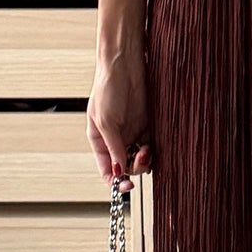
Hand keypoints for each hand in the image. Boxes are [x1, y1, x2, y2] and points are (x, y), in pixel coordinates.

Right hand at [88, 55, 153, 194]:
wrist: (124, 66)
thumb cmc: (107, 89)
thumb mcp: (106, 122)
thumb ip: (114, 148)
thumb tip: (119, 172)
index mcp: (99, 141)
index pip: (107, 169)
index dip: (116, 181)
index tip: (126, 185)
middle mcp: (115, 140)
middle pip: (126, 166)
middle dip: (133, 167)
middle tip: (140, 157)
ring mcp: (131, 133)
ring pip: (140, 158)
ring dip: (144, 160)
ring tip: (146, 150)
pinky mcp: (146, 125)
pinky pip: (151, 145)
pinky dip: (152, 150)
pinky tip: (151, 146)